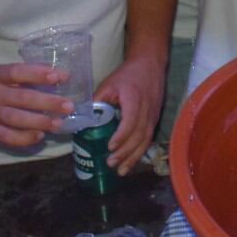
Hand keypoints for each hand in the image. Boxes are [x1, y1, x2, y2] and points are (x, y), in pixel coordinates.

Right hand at [0, 64, 72, 146]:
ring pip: (17, 119)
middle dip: (47, 102)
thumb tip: (55, 75)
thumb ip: (22, 75)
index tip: (60, 77)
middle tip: (68, 105)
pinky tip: (40, 135)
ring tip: (59, 122)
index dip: (38, 74)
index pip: (18, 72)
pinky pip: (9, 137)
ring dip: (40, 121)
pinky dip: (25, 138)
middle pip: (22, 98)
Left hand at [94, 54, 164, 175]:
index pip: (131, 121)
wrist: (150, 65)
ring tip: (121, 170)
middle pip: (139, 135)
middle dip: (125, 152)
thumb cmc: (127, 75)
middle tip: (110, 163)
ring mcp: (153, 116)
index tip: (110, 146)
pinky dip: (139, 153)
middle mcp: (147, 110)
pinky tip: (130, 162)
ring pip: (145, 140)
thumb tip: (82, 119)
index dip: (121, 135)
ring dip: (133, 157)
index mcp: (134, 99)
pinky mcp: (154, 120)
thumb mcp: (109, 84)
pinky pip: (148, 139)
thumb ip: (97, 101)